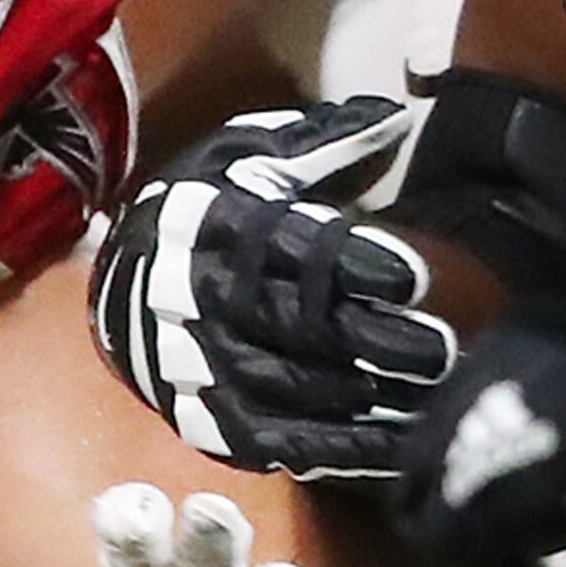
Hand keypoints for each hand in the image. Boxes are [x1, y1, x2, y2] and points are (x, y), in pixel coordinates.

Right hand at [94, 99, 456, 479]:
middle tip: (444, 348)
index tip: (415, 278)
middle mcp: (198, 301)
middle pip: (299, 328)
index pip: (288, 251)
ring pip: (292, 389)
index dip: (354, 267)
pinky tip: (393, 445)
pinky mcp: (205, 419)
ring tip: (431, 395)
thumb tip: (394, 117)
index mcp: (211, 229)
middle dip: (377, 341)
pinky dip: (338, 449)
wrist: (120, 281)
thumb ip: (319, 141)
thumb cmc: (199, 211)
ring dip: (367, 398)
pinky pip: (276, 442)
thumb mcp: (245, 156)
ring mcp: (198, 367)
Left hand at [394, 304, 565, 566]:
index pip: (447, 426)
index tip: (512, 520)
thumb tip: (540, 448)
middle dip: (461, 530)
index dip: (471, 483)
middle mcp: (467, 389)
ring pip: (433, 526)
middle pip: (424, 476)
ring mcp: (468, 446)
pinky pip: (464, 561)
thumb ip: (560, 400)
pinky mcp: (488, 499)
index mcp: (499, 348)